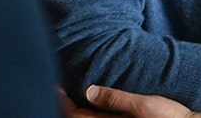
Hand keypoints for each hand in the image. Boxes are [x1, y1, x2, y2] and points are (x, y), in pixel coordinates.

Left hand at [60, 84, 200, 117]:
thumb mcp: (144, 105)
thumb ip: (116, 99)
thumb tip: (89, 91)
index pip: (76, 115)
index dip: (62, 101)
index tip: (55, 85)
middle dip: (66, 105)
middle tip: (59, 87)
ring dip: (78, 108)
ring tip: (72, 91)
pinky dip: (91, 110)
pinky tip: (93, 99)